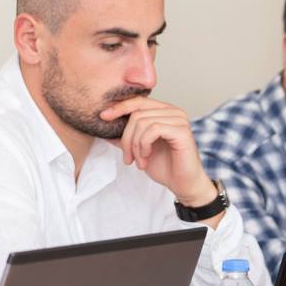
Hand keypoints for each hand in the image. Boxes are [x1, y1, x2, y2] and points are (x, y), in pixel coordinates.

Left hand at [100, 97, 216, 205]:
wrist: (181, 184)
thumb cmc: (164, 166)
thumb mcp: (137, 149)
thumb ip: (124, 136)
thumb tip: (103, 127)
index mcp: (163, 111)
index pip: (137, 101)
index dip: (119, 107)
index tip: (103, 117)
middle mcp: (173, 111)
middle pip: (136, 113)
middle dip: (126, 138)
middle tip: (128, 158)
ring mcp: (179, 119)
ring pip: (143, 122)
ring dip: (135, 145)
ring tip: (138, 161)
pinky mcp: (182, 131)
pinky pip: (153, 129)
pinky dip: (144, 145)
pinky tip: (146, 157)